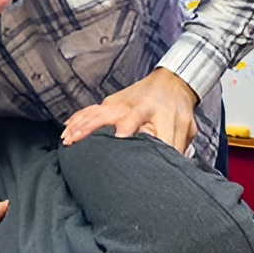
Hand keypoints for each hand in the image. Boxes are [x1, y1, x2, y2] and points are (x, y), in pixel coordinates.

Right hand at [61, 68, 199, 154]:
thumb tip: (173, 169)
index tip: (120, 138)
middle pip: (112, 114)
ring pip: (98, 112)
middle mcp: (137, 105)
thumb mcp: (185, 127)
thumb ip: (177, 147)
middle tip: (78, 139)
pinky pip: (92, 110)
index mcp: (158, 112)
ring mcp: (121, 102)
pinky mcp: (112, 102)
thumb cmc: (179, 109)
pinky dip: (79, 119)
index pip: (144, 123)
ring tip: (68, 139)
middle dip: (94, 126)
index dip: (130, 129)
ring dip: (81, 125)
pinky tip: (68, 129)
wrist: (173, 82)